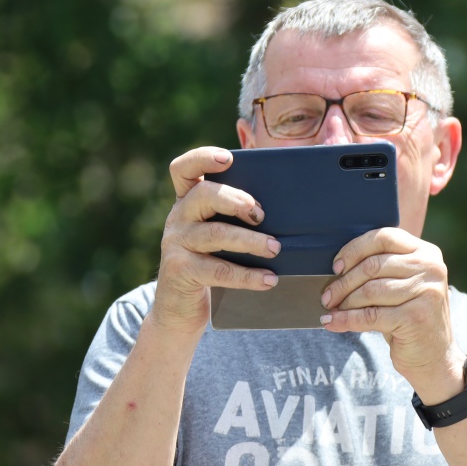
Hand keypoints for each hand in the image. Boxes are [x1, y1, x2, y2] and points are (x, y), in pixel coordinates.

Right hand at [151, 146, 281, 335]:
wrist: (181, 307)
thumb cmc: (211, 261)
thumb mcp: (217, 233)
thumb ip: (237, 216)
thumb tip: (290, 206)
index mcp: (188, 201)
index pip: (184, 169)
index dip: (203, 158)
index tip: (228, 158)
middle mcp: (178, 217)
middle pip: (203, 195)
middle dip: (236, 200)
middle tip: (261, 214)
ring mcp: (176, 244)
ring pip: (214, 234)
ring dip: (249, 240)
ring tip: (275, 248)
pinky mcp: (180, 271)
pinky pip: (218, 270)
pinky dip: (248, 275)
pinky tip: (269, 279)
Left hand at [319, 227, 464, 401]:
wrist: (435, 357)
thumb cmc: (410, 317)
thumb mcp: (403, 285)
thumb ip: (382, 269)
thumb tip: (337, 268)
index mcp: (426, 253)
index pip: (384, 237)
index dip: (355, 249)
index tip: (336, 266)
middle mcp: (430, 268)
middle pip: (373, 265)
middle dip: (344, 282)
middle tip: (327, 295)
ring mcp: (426, 292)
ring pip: (370, 291)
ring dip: (344, 302)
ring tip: (332, 309)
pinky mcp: (415, 317)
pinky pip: (370, 315)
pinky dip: (346, 320)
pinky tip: (333, 323)